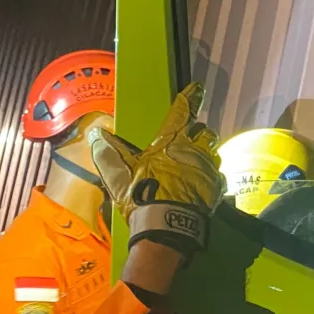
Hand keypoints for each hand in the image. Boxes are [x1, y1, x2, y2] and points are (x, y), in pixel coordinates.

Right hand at [88, 83, 223, 253]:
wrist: (167, 225)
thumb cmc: (142, 195)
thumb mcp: (120, 176)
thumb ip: (110, 154)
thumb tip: (96, 135)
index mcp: (171, 142)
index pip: (182, 113)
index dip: (190, 98)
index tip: (197, 88)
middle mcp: (194, 149)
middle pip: (204, 132)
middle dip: (198, 133)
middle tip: (190, 139)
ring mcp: (208, 168)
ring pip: (212, 153)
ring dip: (205, 155)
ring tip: (195, 164)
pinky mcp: (216, 187)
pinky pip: (217, 176)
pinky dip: (210, 178)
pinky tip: (203, 184)